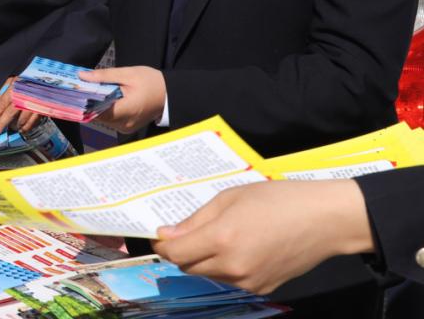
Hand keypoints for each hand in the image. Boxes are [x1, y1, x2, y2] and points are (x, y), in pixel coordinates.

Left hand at [0, 77, 39, 135]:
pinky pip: (33, 121)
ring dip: (15, 126)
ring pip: (22, 118)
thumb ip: (5, 91)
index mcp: (15, 86)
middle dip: (2, 123)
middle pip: (11, 111)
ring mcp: (34, 102)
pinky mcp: (43, 108)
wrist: (49, 79)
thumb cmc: (28, 81)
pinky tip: (22, 129)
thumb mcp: (14, 81)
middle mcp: (25, 94)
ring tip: (11, 128)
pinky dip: (27, 127)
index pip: (3, 102)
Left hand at [79, 65, 165, 133]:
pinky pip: (109, 119)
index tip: (73, 91)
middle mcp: (123, 124)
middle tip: (80, 87)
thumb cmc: (151, 82)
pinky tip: (103, 98)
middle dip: (88, 101)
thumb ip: (104, 76)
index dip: (82, 101)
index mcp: (125, 110)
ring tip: (91, 90)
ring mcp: (124, 127)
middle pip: (97, 115)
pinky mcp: (125, 127)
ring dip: (96, 105)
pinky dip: (104, 109)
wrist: (169, 94)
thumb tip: (82, 76)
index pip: (95, 111)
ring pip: (102, 118)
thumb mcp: (128, 74)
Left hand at [152, 180, 373, 295]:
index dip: (164, 246)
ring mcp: (248, 282)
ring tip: (220, 236)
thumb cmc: (278, 199)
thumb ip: (196, 219)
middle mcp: (232, 266)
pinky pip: (231, 280)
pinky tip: (241, 247)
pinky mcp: (263, 288)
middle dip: (182, 252)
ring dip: (203, 260)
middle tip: (189, 232)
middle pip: (189, 267)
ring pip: (209, 275)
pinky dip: (226, 267)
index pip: (176, 253)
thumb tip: (168, 234)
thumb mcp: (230, 198)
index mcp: (222, 239)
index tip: (161, 236)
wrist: (325, 220)